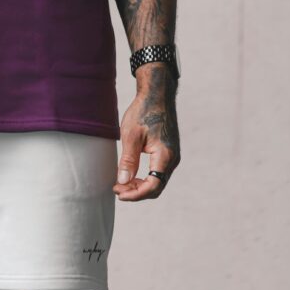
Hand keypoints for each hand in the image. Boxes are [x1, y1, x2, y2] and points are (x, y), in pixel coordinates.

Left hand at [113, 70, 179, 201]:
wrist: (157, 95)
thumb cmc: (143, 112)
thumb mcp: (131, 135)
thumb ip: (128, 160)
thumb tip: (123, 181)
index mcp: (165, 155)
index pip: (153, 185)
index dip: (135, 194)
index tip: (118, 192)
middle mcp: (173, 159)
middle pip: (157, 187)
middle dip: (137, 192)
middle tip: (117, 189)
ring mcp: (172, 156)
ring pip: (158, 181)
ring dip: (141, 186)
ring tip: (122, 183)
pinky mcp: (169, 152)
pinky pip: (159, 172)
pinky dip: (145, 177)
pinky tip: (132, 174)